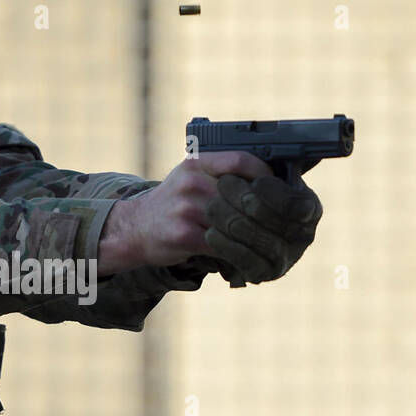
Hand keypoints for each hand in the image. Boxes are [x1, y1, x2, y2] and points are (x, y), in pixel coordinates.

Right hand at [97, 152, 271, 275]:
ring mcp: (186, 208)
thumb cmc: (173, 202)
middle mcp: (191, 182)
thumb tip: (270, 184)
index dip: (264, 174)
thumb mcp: (191, 176)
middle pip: (242, 195)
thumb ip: (222, 174)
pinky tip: (243, 256)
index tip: (277, 189)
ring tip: (267, 242)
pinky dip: (236, 252)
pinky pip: (221, 244)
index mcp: (197, 163)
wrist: (134, 228)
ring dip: (253, 236)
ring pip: (235, 222)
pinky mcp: (183, 235)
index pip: (240, 160)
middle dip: (264, 212)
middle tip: (280, 222)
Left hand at [203, 172, 322, 284]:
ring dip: (225, 216)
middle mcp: (302, 236)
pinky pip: (239, 258)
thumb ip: (264, 170)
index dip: (272, 192)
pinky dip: (223, 243)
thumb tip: (255, 158)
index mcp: (310, 208)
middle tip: (222, 183)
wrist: (240, 233)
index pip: (293, 203)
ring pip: (249, 234)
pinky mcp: (261, 273)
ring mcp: (283, 258)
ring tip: (211, 204)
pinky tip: (211, 232)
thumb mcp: (266, 178)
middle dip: (240, 196)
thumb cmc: (255, 197)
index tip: (256, 182)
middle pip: (265, 216)